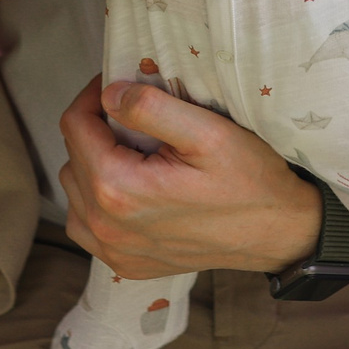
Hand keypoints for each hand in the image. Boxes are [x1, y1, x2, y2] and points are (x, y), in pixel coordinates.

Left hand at [57, 76, 321, 278]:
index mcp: (118, 189)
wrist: (276, 232)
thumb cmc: (249, 181)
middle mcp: (105, 226)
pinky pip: (87, 224)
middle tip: (134, 116)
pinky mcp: (124, 264)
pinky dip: (97, 201)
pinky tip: (130, 188)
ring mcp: (113, 250)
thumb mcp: (208, 132)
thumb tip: (110, 94)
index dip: (93, 95)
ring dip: (93, 163)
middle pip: (73, 155)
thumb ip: (152, 109)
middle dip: (96, 128)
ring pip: (75, 189)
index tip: (120, 84)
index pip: (75, 125)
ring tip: (133, 151)